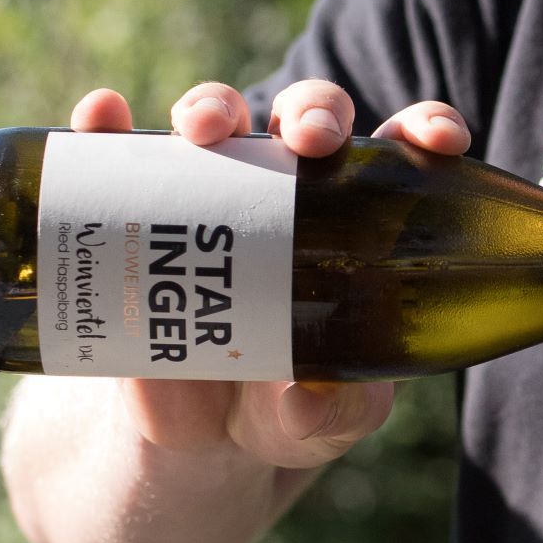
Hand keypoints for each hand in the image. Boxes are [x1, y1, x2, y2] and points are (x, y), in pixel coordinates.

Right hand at [66, 77, 471, 469]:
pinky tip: (103, 116)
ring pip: (216, 117)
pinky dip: (107, 124)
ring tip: (203, 128)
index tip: (440, 140)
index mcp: (361, 219)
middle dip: (313, 112)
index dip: (426, 128)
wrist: (193, 438)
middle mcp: (289, 188)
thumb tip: (300, 394)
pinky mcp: (136, 211)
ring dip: (211, 104)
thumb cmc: (289, 409)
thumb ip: (331, 412)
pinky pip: (117, 150)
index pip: (403, 152)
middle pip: (306, 117)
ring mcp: (210, 191)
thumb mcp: (324, 421)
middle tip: (310, 141)